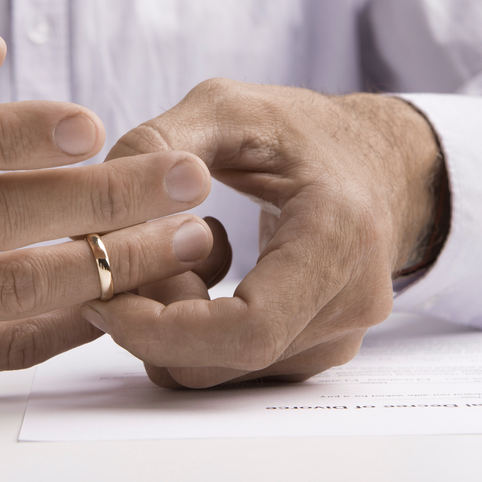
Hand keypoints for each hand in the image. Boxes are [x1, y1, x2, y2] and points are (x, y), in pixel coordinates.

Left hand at [83, 79, 445, 387]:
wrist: (378, 166)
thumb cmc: (305, 132)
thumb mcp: (231, 108)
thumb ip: (163, 141)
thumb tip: (103, 191)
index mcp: (339, 240)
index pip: (247, 329)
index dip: (161, 330)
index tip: (103, 297)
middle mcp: (349, 305)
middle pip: (219, 360)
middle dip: (152, 321)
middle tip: (128, 263)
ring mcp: (336, 339)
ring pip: (217, 374)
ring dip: (168, 329)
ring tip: (171, 258)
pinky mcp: (315, 354)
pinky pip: (231, 369)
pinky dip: (191, 337)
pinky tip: (197, 279)